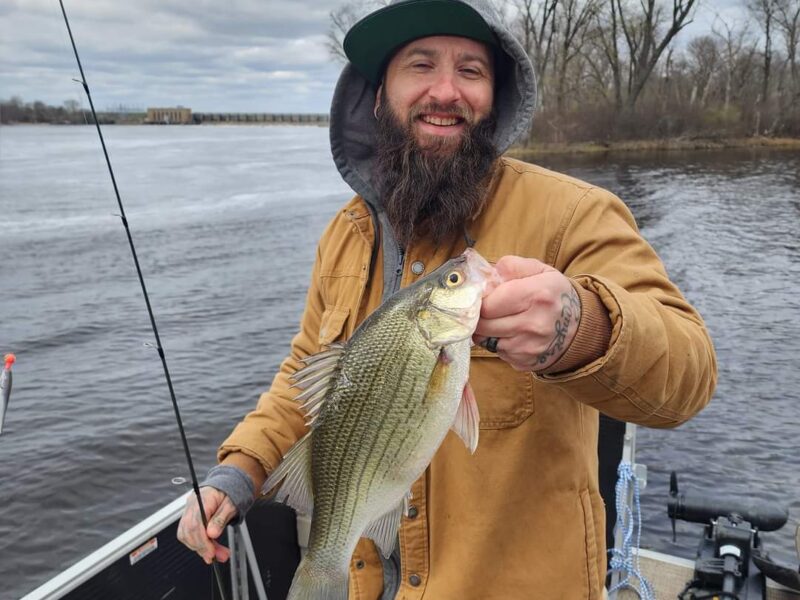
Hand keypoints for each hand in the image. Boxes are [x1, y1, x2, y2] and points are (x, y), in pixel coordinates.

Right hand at [176, 486, 236, 563]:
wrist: (226, 487)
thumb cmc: (229, 494)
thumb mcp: (231, 504)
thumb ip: (221, 518)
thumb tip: (212, 534)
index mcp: (202, 498)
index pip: (195, 523)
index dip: (202, 541)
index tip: (211, 552)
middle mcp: (192, 505)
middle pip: (189, 531)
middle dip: (202, 547)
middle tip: (215, 557)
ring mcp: (188, 512)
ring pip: (186, 535)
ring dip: (200, 548)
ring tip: (215, 554)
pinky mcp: (189, 519)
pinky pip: (188, 535)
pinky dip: (198, 544)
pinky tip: (208, 550)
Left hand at [473, 255, 580, 371]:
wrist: (579, 327)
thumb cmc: (554, 295)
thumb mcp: (540, 271)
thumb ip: (511, 267)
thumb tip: (486, 277)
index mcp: (537, 295)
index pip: (489, 304)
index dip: (480, 300)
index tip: (484, 297)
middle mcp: (534, 323)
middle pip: (483, 324)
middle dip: (480, 315)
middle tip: (486, 309)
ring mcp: (529, 346)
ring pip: (485, 340)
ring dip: (486, 330)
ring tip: (499, 320)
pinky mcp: (525, 362)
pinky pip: (497, 352)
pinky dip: (498, 343)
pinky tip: (510, 334)